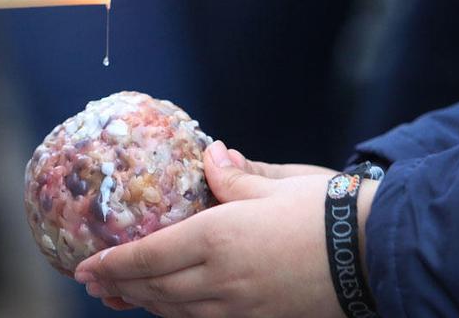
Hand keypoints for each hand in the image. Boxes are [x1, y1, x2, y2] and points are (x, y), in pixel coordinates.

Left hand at [75, 142, 377, 317]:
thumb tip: (212, 155)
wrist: (373, 253)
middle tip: (94, 285)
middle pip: (156, 289)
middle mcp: (221, 278)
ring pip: (177, 310)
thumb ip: (235, 176)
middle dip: (120, 287)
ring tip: (122, 297)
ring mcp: (240, 305)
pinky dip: (179, 314)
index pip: (150, 256)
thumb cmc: (324, 211)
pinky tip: (171, 307)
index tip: (85, 268)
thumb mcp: (276, 184)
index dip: (113, 264)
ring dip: (145, 303)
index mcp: (218, 238)